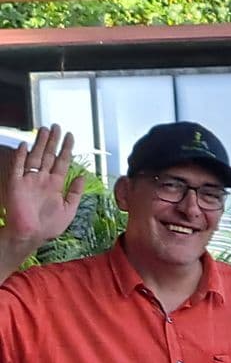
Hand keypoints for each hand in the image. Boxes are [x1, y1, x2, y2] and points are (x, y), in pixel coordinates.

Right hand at [2, 125, 87, 250]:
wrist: (31, 235)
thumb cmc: (49, 226)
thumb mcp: (69, 209)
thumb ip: (75, 192)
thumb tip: (83, 176)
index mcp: (55, 184)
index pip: (62, 162)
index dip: (66, 149)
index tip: (71, 136)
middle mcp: (42, 179)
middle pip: (48, 155)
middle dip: (53, 141)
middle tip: (57, 127)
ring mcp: (29, 180)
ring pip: (34, 157)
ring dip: (39, 144)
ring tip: (45, 130)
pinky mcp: (16, 184)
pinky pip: (17, 168)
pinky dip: (20, 157)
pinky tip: (24, 145)